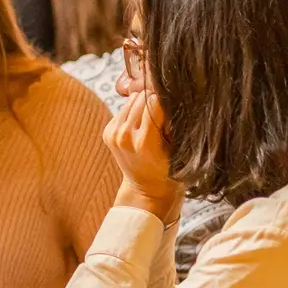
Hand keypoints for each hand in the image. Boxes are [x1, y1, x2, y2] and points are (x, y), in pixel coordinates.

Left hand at [104, 90, 182, 222]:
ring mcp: (113, 135)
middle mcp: (125, 136)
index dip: (166, 102)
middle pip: (141, 98)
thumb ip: (173, 124)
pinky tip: (141, 126)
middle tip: (164, 117)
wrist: (147, 188)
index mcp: (144, 141)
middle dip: (154, 102)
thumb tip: (171, 98)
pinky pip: (123, 109)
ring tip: (153, 122)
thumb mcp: (179, 149)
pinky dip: (133, 113)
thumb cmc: (170, 170)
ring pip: (131, 101)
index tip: (172, 110)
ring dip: (143, 105)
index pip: (154, 102)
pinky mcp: (108, 133)